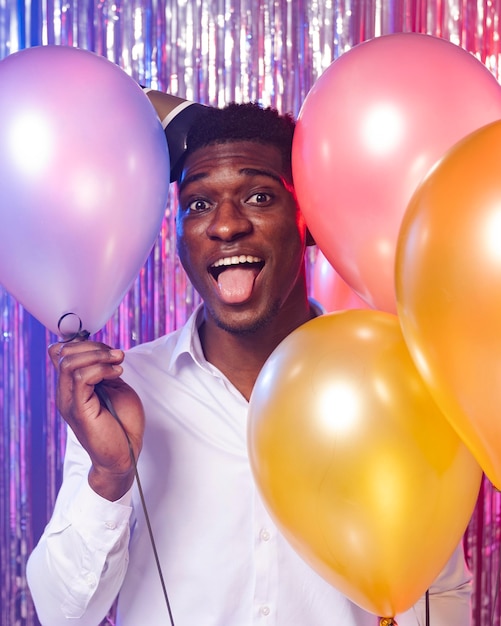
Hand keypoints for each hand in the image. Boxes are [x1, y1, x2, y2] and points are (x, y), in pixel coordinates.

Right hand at [49, 339, 144, 500]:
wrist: (125, 455)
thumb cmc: (122, 424)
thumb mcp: (114, 388)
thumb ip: (104, 370)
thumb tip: (102, 350)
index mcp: (72, 386)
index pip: (60, 352)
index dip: (84, 343)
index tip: (109, 350)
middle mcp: (66, 392)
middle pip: (63, 353)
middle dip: (93, 346)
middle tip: (116, 354)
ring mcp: (70, 401)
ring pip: (69, 362)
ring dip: (98, 356)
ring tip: (118, 362)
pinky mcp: (79, 409)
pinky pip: (81, 378)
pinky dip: (101, 369)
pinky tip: (117, 373)